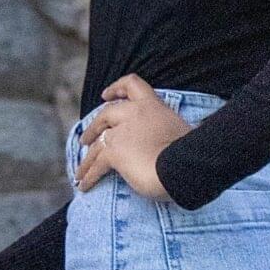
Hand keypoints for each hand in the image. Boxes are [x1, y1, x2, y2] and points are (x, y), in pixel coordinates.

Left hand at [75, 74, 191, 199]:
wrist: (184, 167)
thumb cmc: (190, 156)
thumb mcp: (179, 133)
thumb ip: (164, 132)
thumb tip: (162, 145)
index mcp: (153, 105)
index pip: (132, 84)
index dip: (116, 88)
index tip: (105, 95)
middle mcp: (134, 113)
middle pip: (104, 115)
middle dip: (92, 129)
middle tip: (84, 140)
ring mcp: (121, 132)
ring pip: (96, 144)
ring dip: (86, 160)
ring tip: (79, 172)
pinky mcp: (114, 152)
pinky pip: (96, 164)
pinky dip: (88, 176)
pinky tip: (84, 185)